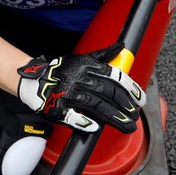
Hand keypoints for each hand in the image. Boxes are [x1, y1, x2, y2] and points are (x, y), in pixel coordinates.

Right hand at [17, 43, 143, 133]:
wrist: (34, 81)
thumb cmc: (62, 71)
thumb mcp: (81, 59)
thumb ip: (103, 56)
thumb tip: (121, 47)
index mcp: (87, 66)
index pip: (114, 75)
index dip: (130, 88)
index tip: (140, 99)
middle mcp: (79, 78)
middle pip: (108, 92)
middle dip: (125, 106)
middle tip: (135, 116)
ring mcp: (68, 93)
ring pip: (96, 106)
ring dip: (114, 118)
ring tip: (127, 126)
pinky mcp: (58, 108)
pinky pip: (73, 116)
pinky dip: (85, 122)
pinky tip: (96, 127)